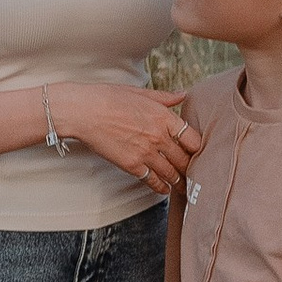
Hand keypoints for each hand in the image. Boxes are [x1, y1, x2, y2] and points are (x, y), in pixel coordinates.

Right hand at [41, 81, 196, 194]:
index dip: (199, 149)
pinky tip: (164, 189)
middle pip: (185, 159)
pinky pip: (153, 180)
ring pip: (172, 173)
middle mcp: (159, 136)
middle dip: (191, 169)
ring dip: (179, 182)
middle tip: (197, 177)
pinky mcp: (132, 165)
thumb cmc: (107, 97)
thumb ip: (164, 97)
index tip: (199, 154)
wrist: (83, 111)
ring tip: (185, 188)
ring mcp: (146, 152)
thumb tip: (183, 95)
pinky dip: (161, 187)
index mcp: (164, 116)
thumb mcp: (139, 92)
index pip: (193, 139)